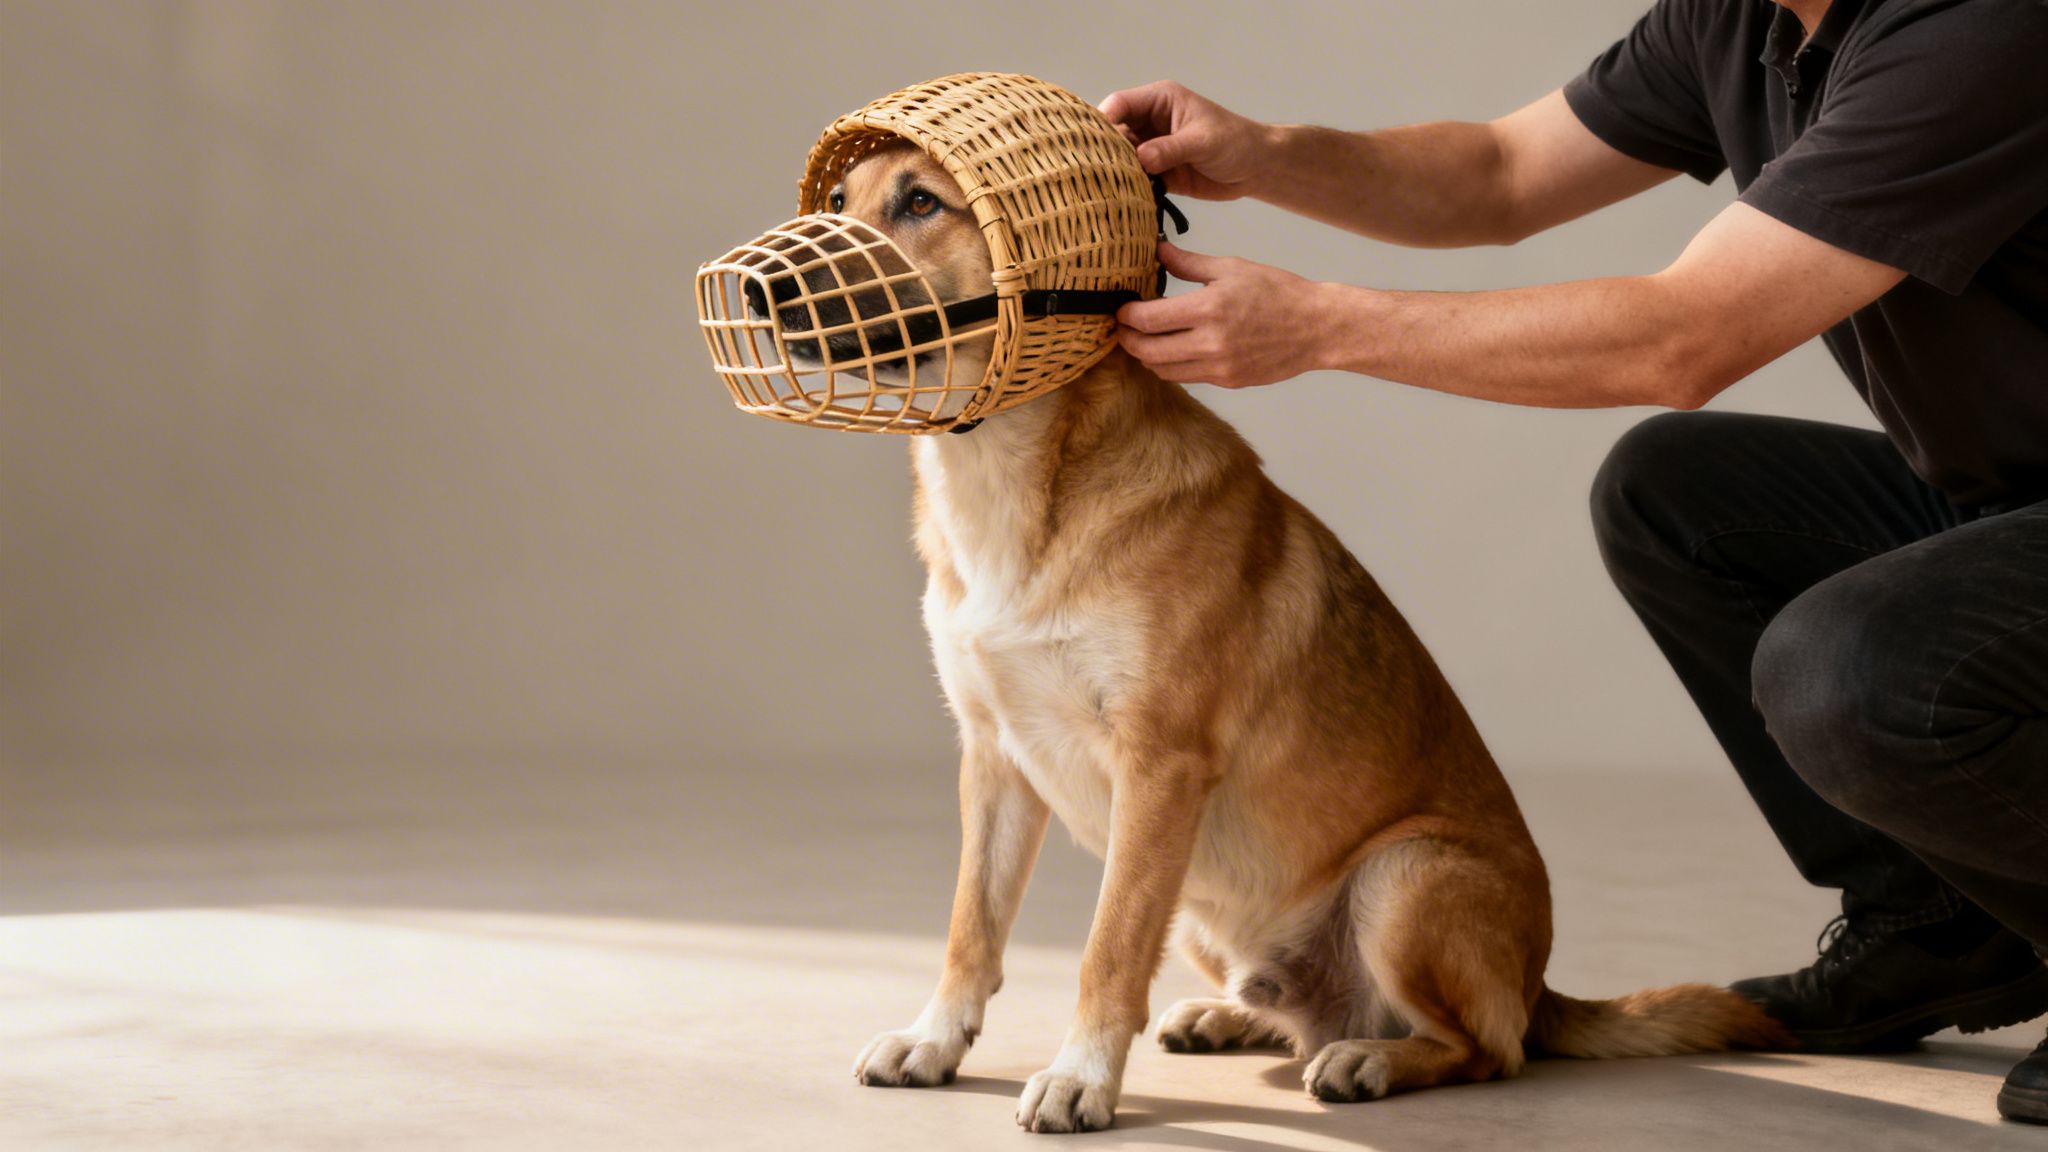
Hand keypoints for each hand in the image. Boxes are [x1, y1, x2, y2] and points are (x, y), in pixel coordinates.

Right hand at [1099, 81, 1271, 200]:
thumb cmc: (1235, 142)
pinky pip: (1133, 180)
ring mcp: (1151, 149)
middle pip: (1113, 132)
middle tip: (1093, 171)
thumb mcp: (1203, 141)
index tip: (1093, 143)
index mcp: (1159, 101)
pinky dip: (1126, 189)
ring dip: (1113, 172)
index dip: (1103, 120)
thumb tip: (1141, 159)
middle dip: (1103, 150)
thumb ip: (1171, 149)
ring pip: (1119, 158)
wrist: (1255, 168)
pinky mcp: (1156, 173)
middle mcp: (1150, 122)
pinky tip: (1118, 200)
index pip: (1120, 104)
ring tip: (1102, 189)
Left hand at [1116, 242, 1329, 389]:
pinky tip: (1171, 350)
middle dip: (1128, 340)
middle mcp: (1210, 342)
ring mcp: (1218, 366)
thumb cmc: (1278, 292)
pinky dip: (1171, 366)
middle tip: (1122, 328)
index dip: (1126, 316)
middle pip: (1148, 351)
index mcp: (1208, 309)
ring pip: (1163, 370)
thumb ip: (1189, 263)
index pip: (1149, 319)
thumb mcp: (1232, 268)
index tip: (1121, 309)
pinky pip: (1186, 377)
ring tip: (1144, 339)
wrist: (1316, 328)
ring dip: (1146, 356)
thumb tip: (1157, 249)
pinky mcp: (1227, 381)